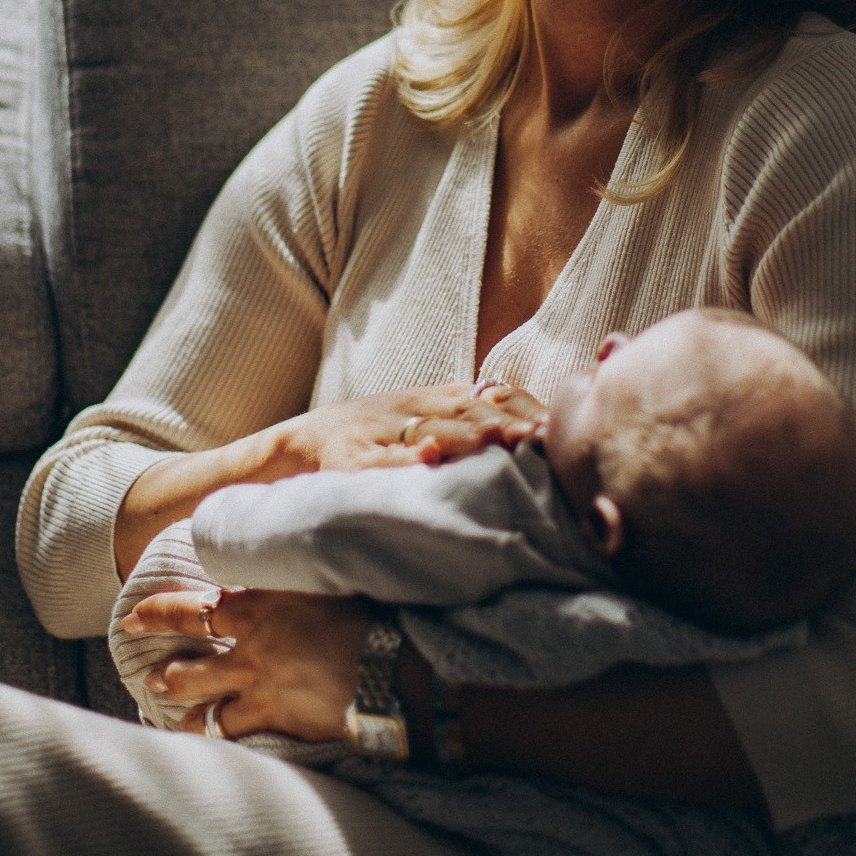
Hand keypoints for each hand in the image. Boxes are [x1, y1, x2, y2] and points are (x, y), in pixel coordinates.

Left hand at [125, 587, 371, 741]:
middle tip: (149, 675)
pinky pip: (236, 735)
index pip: (193, 608)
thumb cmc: (366, 609)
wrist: (388, 662)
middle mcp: (250, 649)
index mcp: (257, 606)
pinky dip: (221, 740)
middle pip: (190, 664)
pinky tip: (209, 748)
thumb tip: (281, 536)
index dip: (160, 613)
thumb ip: (293, 564)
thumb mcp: (324, 573)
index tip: (134, 616)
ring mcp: (260, 688)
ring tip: (174, 716)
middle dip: (165, 670)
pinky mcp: (277, 720)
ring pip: (206, 706)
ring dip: (187, 709)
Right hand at [279, 384, 544, 474]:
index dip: (520, 407)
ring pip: (431, 429)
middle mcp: (409, 408)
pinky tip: (429, 457)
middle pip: (467, 410)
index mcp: (430, 400)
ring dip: (471, 436)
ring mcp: (380, 432)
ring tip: (503, 442)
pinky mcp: (350, 459)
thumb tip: (531, 429)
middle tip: (541, 438)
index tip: (553, 425)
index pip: (485, 395)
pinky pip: (380, 458)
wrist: (301, 442)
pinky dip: (405, 458)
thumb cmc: (373, 435)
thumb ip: (468, 418)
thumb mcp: (421, 417)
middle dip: (507, 423)